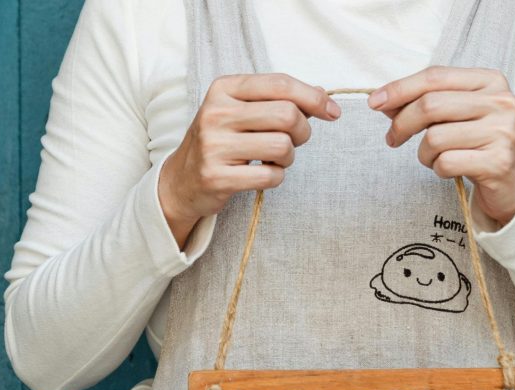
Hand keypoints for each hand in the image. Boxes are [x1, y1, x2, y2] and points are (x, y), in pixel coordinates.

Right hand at [158, 74, 341, 248]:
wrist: (182, 180)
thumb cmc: (222, 141)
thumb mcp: (242, 111)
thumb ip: (279, 99)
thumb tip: (322, 95)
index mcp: (224, 89)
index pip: (281, 84)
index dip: (314, 98)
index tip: (332, 111)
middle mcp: (216, 113)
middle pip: (287, 115)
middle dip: (302, 131)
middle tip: (295, 140)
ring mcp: (214, 146)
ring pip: (282, 146)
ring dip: (288, 157)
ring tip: (274, 159)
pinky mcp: (217, 177)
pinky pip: (271, 176)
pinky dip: (276, 177)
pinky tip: (262, 174)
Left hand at [368, 66, 514, 225]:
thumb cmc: (480, 143)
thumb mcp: (458, 114)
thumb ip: (426, 102)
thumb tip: (383, 101)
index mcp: (490, 80)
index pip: (435, 77)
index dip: (400, 89)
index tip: (374, 103)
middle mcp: (501, 102)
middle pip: (431, 105)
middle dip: (402, 124)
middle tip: (392, 139)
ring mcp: (502, 132)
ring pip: (435, 138)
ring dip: (423, 153)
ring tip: (433, 158)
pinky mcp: (498, 162)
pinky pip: (446, 163)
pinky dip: (438, 169)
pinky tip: (449, 169)